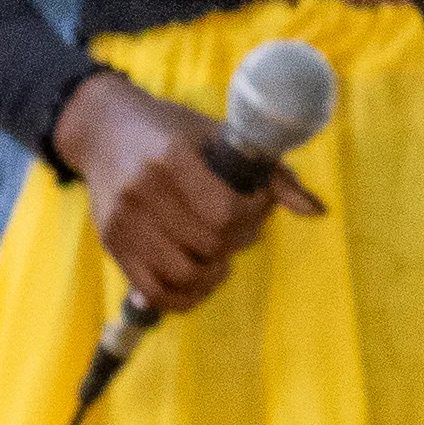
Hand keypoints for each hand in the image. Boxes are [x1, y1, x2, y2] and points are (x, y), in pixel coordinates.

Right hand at [52, 69, 319, 315]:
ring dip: (217, 271)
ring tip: (224, 250)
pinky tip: (204, 275)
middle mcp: (142, 193)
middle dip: (241, 239)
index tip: (259, 199)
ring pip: (184, 275)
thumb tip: (318, 211)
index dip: (255, 213)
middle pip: (209, 244)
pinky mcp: (112, 246)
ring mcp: (122, 223)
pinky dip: (188, 295)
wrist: (105, 129)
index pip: (225, 212)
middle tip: (247, 225)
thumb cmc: (174, 130)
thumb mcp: (220, 135)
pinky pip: (155, 292)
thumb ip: (272, 174)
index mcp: (172, 159)